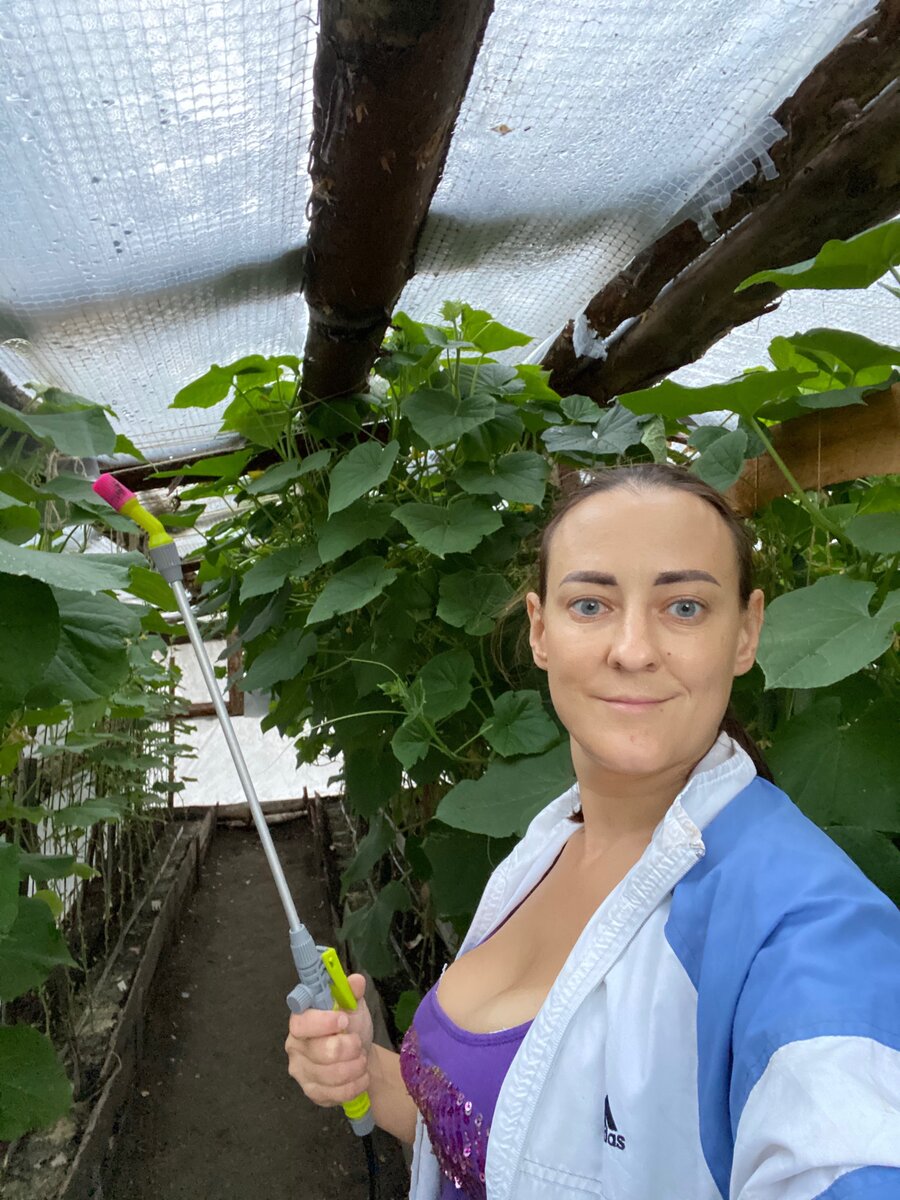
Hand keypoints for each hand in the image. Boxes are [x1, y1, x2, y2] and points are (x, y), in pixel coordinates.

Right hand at [285, 972, 373, 1107]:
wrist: (360, 1056)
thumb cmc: (351, 1027)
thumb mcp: (353, 1005)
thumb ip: (352, 992)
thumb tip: (356, 980)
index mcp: (301, 1020)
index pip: (301, 1022)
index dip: (322, 1022)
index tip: (344, 1020)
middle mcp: (295, 1047)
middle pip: (320, 1052)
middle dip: (348, 1048)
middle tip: (358, 1043)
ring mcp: (302, 1072)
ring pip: (331, 1075)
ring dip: (355, 1067)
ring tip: (361, 1059)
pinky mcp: (312, 1093)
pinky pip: (336, 1093)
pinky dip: (356, 1084)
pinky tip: (361, 1076)